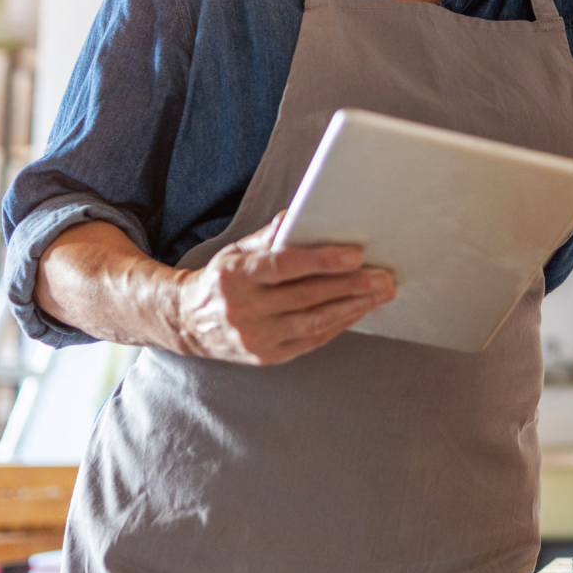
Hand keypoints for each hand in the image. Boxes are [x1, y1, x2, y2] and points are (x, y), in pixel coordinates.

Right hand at [169, 215, 394, 364]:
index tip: (356, 255)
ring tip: (380, 294)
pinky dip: (338, 324)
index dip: (321, 261)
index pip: (283, 266)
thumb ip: (270, 236)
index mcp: (235, 276)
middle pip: (306, 296)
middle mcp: (243, 309)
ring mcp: (254, 337)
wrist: (188, 323)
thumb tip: (299, 216)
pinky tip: (358, 310)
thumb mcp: (237, 251)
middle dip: (351, 286)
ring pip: (313, 322)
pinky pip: (311, 341)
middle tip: (384, 277)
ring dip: (353, 307)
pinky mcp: (266, 357)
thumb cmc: (222, 279)